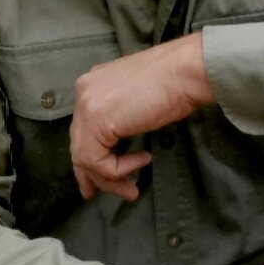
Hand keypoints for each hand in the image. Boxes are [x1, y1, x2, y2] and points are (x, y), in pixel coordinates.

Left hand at [69, 35, 214, 200]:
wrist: (186, 72)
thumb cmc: (175, 84)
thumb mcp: (139, 102)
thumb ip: (121, 117)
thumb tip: (117, 142)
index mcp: (93, 84)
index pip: (82, 129)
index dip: (89, 157)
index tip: (101, 179)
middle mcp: (84, 92)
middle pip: (78, 143)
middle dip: (91, 174)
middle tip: (100, 193)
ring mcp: (86, 104)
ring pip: (83, 156)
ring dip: (109, 179)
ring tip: (131, 189)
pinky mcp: (95, 120)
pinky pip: (95, 160)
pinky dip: (116, 170)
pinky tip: (140, 162)